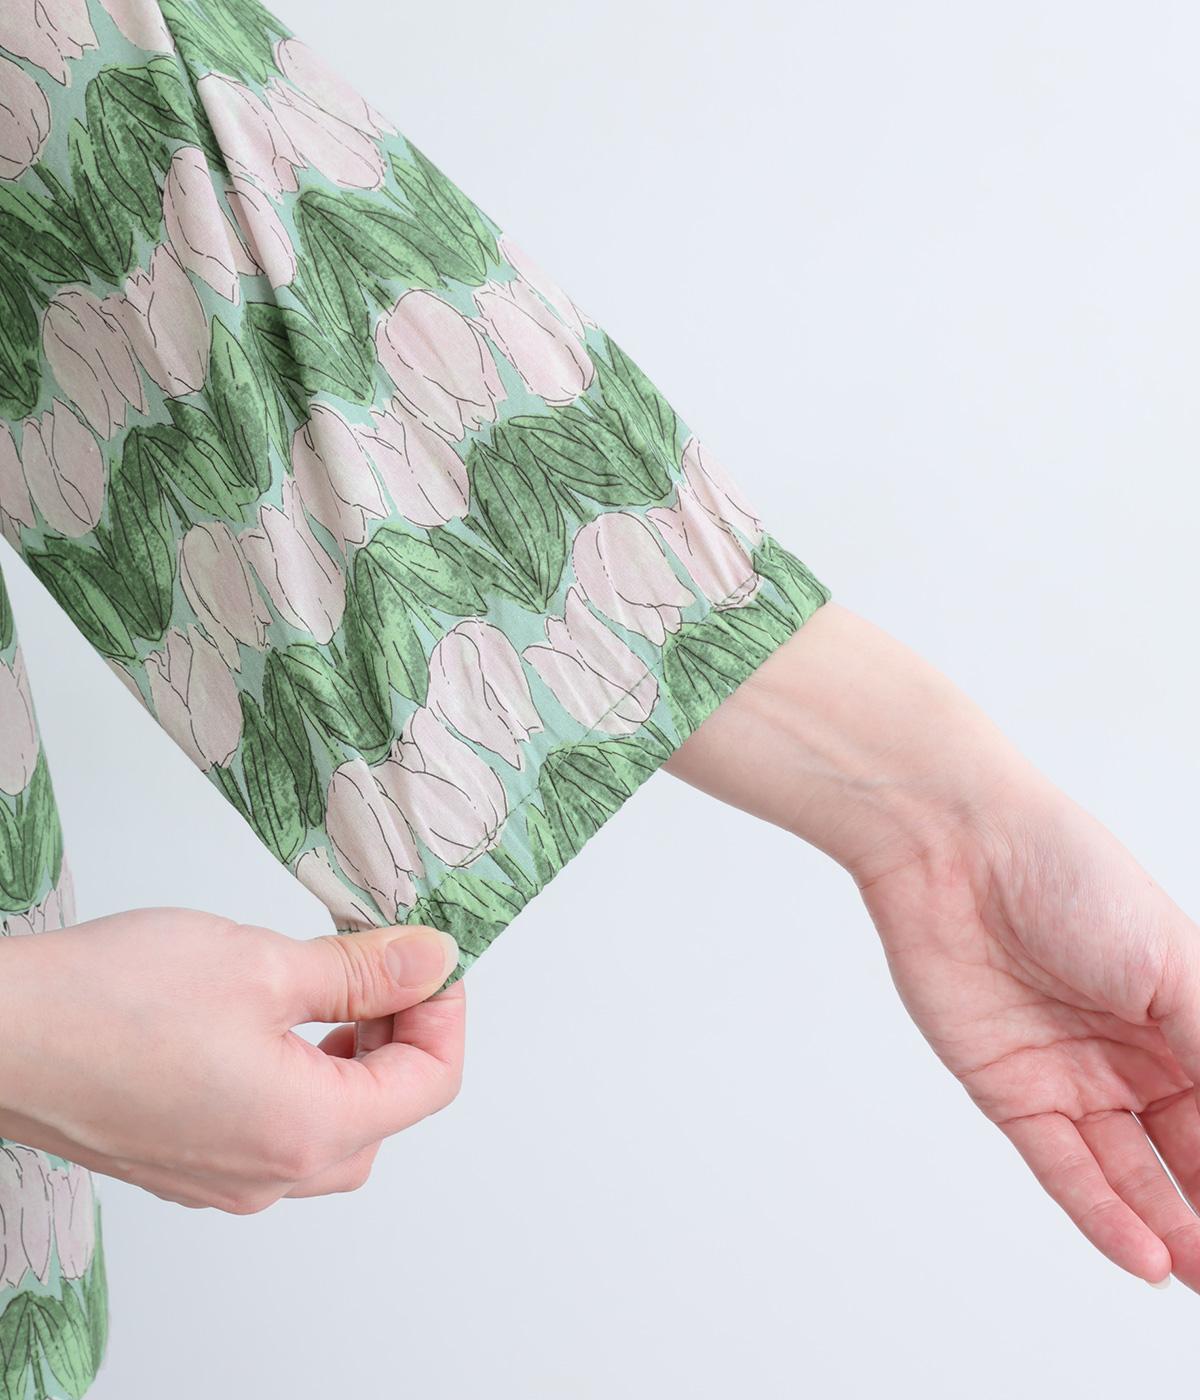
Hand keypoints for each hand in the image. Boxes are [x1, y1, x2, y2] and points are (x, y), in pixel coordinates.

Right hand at [0, 910, 462, 1212]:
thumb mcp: (264, 964)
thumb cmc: (111, 1001)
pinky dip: (301, 1083)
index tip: (429, 959)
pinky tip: (276, 1028)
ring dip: (353, 1064)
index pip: (428, 1084)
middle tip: (385, 970)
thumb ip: (363, 971)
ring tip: (333, 994)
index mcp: (304, 1130)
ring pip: (334, 1134)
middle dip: (402, 1039)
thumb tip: (432, 961)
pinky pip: (277, 1139)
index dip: (443, 1012)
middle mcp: (270, 1176)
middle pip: (387, 1116)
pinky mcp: (188, 1166)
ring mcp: (224, 1181)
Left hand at [860, 773, 1199, 1288]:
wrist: (953, 847)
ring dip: (1169, 1229)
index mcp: (1182, 1016)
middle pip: (1187, 1154)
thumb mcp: (1174, 967)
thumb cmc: (1070, 875)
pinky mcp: (1007, 1089)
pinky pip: (1061, 1166)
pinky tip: (1146, 1256)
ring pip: (1130, 1174)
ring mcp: (1069, 1074)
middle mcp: (1130, 1053)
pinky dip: (1102, 1213)